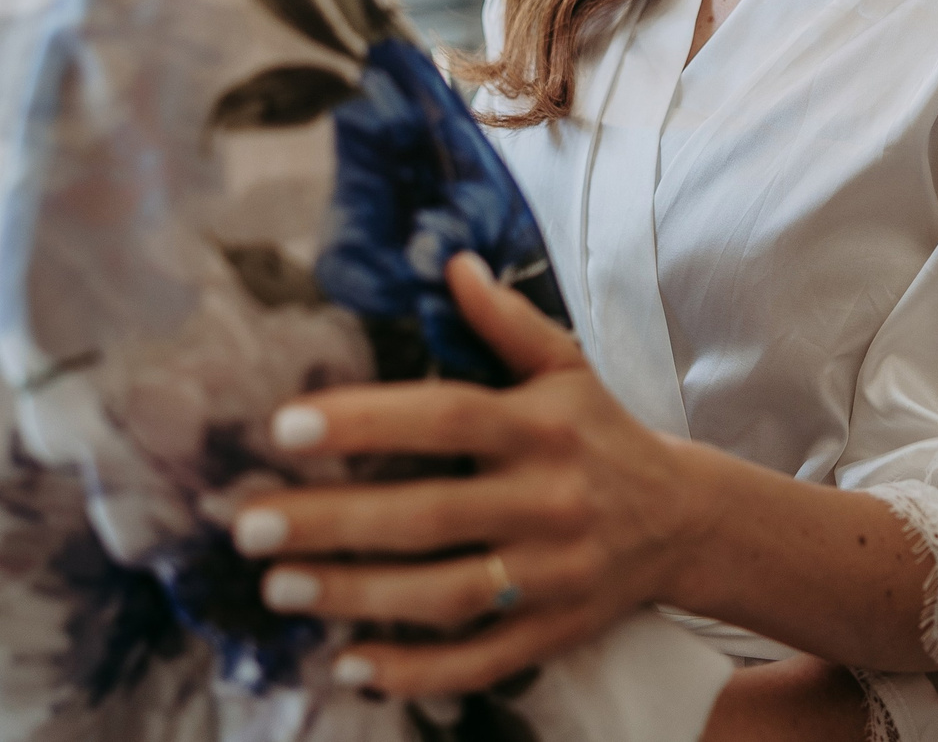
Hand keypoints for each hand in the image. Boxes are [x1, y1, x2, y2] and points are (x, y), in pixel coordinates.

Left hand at [203, 252, 704, 698]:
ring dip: (357, 597)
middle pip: (430, 515)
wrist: (686, 520)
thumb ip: (506, 322)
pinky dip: (415, 672)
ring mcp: (551, 575)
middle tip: (251, 524)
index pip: (447, 418)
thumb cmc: (602, 433)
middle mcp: (547, 501)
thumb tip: (452, 264)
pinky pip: (479, 662)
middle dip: (334, 522)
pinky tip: (350, 666)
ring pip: (446, 594)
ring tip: (279, 586)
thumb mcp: (567, 367)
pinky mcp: (553, 632)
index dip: (367, 421)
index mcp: (542, 427)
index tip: (285, 427)